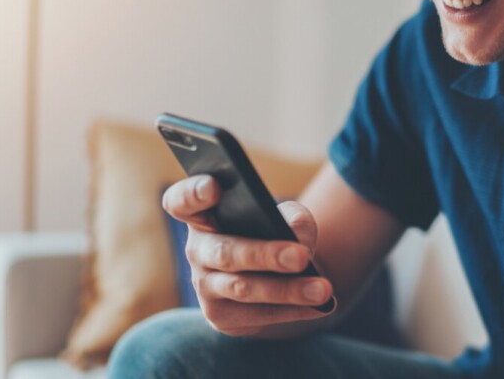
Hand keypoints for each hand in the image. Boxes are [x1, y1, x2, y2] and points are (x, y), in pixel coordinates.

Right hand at [161, 175, 334, 335]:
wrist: (272, 278)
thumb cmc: (273, 234)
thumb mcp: (286, 217)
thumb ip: (294, 217)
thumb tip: (299, 237)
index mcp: (203, 214)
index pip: (181, 201)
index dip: (192, 194)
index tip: (213, 187)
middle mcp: (197, 250)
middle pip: (224, 252)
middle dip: (264, 255)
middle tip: (300, 256)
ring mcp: (204, 285)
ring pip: (243, 288)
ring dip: (286, 290)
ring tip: (322, 289)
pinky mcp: (218, 316)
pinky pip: (257, 315)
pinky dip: (292, 310)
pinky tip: (318, 306)